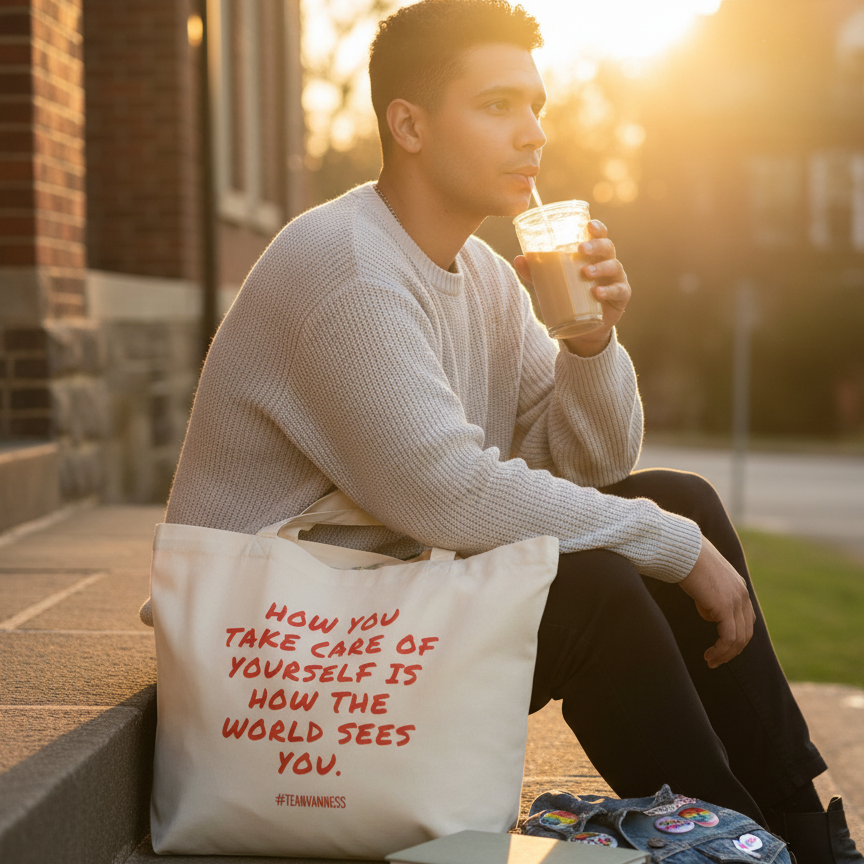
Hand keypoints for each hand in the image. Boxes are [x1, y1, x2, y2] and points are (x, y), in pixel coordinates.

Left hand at [514, 220, 631, 356]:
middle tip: (581, 249)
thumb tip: (518, 259)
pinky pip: (619, 290)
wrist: (583, 327)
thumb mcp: (552, 283)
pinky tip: (597, 293)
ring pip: (614, 267)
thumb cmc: (569, 295)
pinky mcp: (621, 297)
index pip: (599, 236)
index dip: (597, 228)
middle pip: (608, 247)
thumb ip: (537, 271)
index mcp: (594, 255)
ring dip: (600, 267)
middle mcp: (608, 263)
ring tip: (585, 272)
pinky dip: (608, 291)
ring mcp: (617, 279)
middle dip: (596, 245)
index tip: (589, 225)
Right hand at [678, 535, 755, 668]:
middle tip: (716, 661)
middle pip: (746, 633)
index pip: (746, 620)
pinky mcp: (725, 607)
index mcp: (739, 588)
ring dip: (725, 654)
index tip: (720, 648)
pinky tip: (709, 655)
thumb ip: (712, 596)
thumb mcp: (705, 580)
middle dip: (732, 651)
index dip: (735, 637)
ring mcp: (736, 602)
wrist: (685, 550)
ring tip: (711, 661)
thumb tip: (709, 612)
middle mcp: (743, 595)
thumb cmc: (688, 561)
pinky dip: (721, 650)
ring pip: (738, 639)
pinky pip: (728, 637)